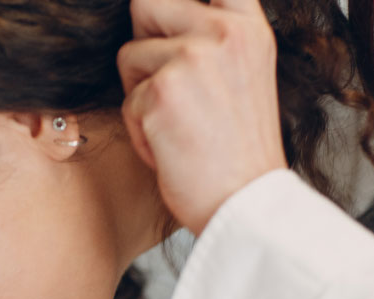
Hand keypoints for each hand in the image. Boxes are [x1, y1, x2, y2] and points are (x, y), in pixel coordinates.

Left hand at [118, 0, 287, 234]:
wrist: (245, 203)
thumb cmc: (237, 149)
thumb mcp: (242, 72)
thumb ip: (211, 35)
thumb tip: (151, 12)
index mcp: (247, 26)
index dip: (166, 4)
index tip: (160, 16)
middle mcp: (224, 32)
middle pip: (146, 4)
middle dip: (144, 44)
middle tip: (170, 87)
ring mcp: (193, 58)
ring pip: (129, 56)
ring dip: (140, 94)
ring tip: (178, 124)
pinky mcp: (161, 92)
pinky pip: (126, 100)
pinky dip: (140, 130)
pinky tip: (172, 147)